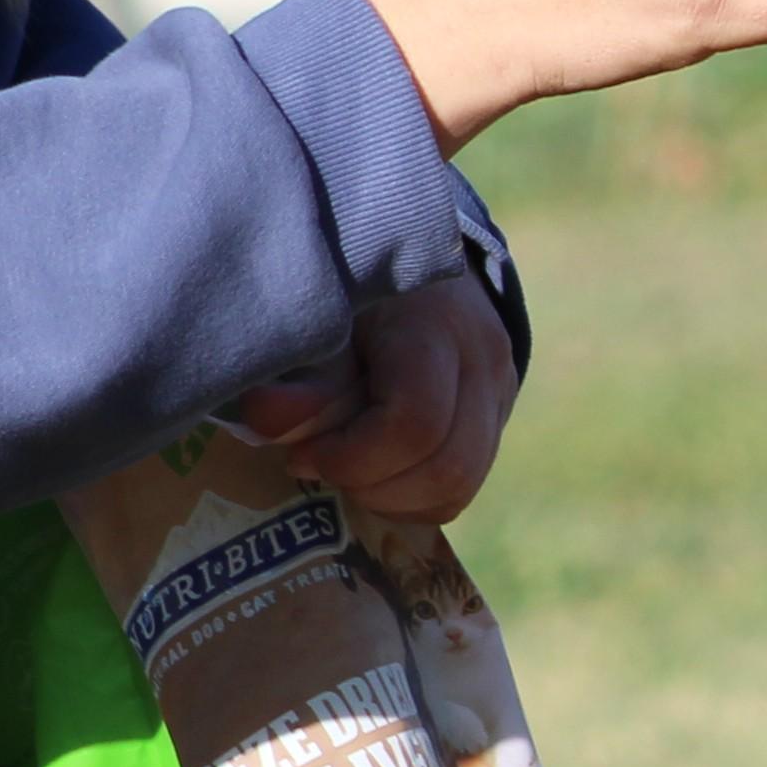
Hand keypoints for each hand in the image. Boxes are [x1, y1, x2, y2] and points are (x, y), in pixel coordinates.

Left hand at [232, 273, 519, 524]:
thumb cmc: (357, 292)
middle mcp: (482, 359)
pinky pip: (465, 485)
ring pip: (461, 486)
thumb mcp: (323, 321)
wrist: (414, 266)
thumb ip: (301, 378)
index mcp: (434, 326)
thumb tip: (266, 422)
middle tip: (323, 469)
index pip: (415, 422)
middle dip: (374, 488)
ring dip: (395, 501)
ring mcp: (500, 390)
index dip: (355, 458)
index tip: (303, 455)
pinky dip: (415, 500)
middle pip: (448, 468)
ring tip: (349, 474)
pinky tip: (376, 477)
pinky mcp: (498, 416)